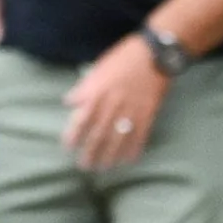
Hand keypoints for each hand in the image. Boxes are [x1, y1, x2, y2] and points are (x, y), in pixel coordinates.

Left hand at [61, 35, 168, 170]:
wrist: (155, 54)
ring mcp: (131, 111)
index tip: (68, 147)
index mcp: (98, 93)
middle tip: (85, 167)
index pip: (81, 120)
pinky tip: (128, 160)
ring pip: (118, 140)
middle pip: (99, 135)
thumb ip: (84, 88)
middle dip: (91, 153)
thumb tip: (69, 101)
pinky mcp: (148, 114)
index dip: (74, 136)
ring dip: (110, 156)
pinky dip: (133, 149)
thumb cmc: (123, 58)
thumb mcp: (98, 69)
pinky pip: (140, 136)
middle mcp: (112, 106)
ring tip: (104, 168)